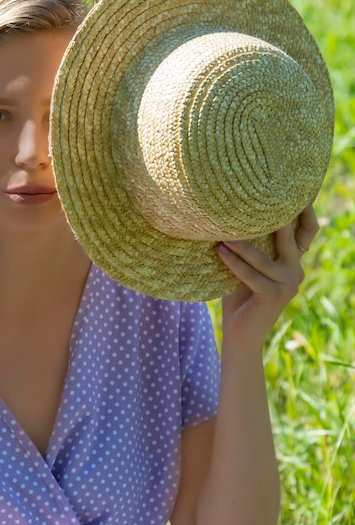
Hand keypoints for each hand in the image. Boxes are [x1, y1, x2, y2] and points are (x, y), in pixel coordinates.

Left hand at [216, 204, 318, 351]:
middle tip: (257, 196)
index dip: (304, 210)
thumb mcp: (246, 268)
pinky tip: (218, 251)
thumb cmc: (238, 297)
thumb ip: (250, 247)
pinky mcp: (273, 296)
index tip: (295, 189)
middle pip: (288, 236)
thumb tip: (230, 217)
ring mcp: (287, 284)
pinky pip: (250, 275)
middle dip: (276, 215)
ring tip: (220, 231)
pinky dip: (233, 263)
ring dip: (240, 243)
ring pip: (262, 257)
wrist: (240, 335)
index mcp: (292, 261)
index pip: (306, 231)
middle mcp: (295, 270)